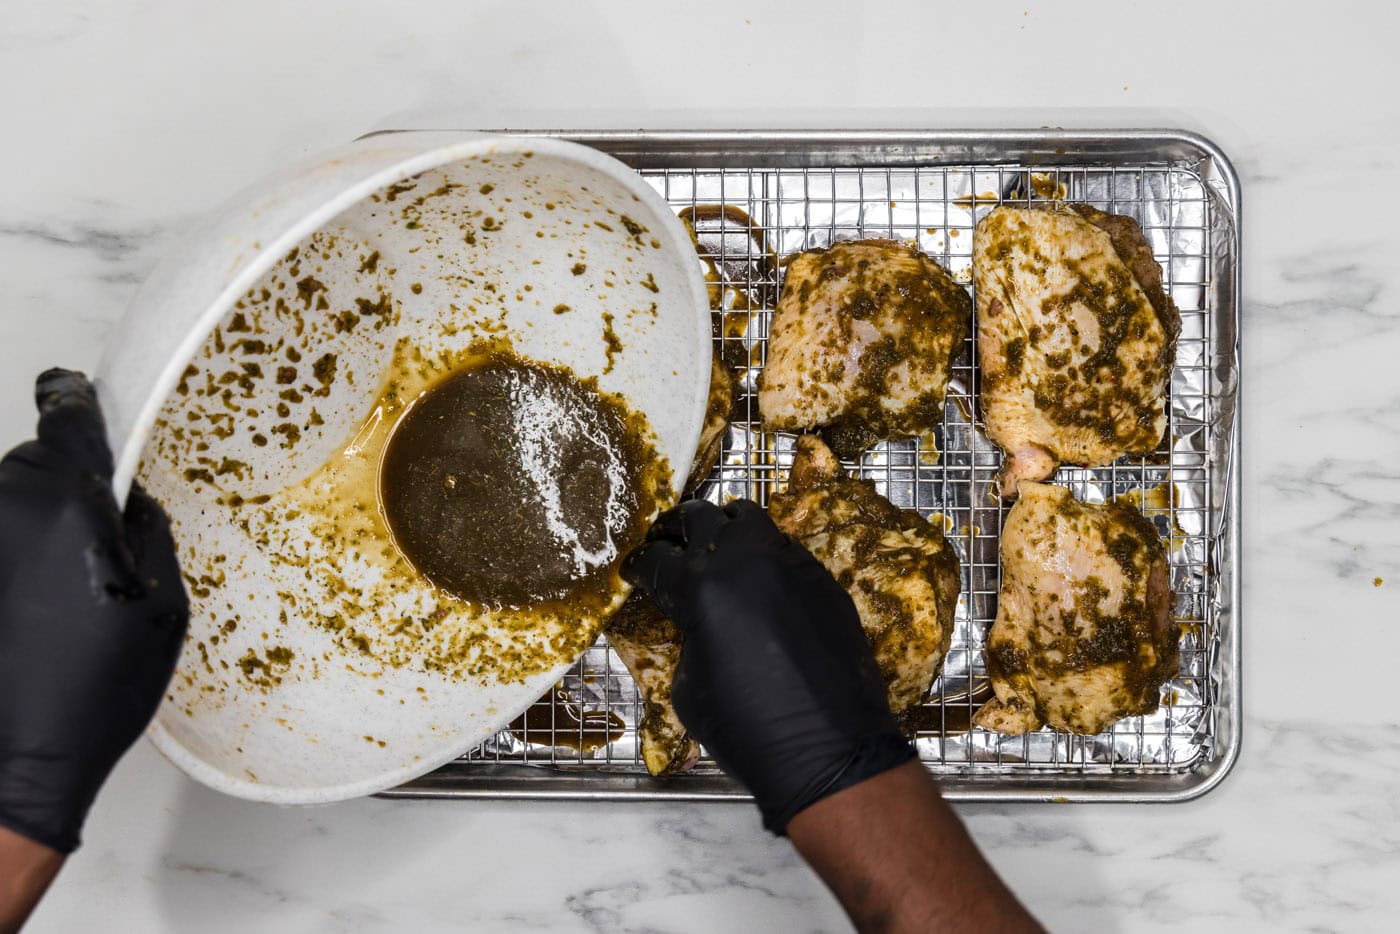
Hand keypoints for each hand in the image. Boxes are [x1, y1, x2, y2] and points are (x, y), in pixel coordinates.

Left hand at [0, 369, 187, 853]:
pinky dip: (15, 558)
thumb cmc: (98, 684)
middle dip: (64, 487)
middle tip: (96, 545)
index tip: (74, 387)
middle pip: (36, 463)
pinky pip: (0, 541)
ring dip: (34, 525)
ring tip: (61, 588)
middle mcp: (9, 509)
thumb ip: (147, 530)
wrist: (21, 756)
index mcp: (69, 504)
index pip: (66, 415)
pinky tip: (32, 606)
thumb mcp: (162, 602)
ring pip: (10, 501)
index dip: (73, 395)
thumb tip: (129, 499)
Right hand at [624, 499, 912, 832]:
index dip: (639, 565)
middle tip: (670, 545)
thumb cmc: (745, 728)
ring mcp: (789, 563)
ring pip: (750, 519)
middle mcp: (745, 561)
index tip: (635, 570)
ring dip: (726, 529)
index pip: (657, 558)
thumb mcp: (687, 686)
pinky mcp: (822, 577)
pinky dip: (764, 557)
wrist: (827, 748)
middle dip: (678, 529)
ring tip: (718, 550)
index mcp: (701, 587)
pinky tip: (761, 584)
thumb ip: (687, 636)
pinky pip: (785, 550)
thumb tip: (696, 622)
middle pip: (700, 517)